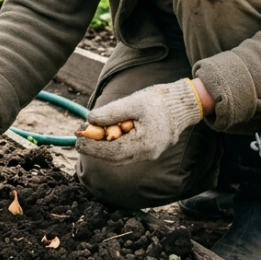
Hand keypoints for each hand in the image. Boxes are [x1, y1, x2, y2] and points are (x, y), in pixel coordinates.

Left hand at [75, 78, 203, 164]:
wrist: (182, 105)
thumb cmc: (159, 101)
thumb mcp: (133, 102)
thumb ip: (112, 112)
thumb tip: (90, 120)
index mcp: (145, 143)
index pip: (113, 151)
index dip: (93, 147)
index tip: (78, 140)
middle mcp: (147, 153)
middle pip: (115, 158)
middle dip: (95, 149)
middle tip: (80, 138)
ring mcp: (149, 154)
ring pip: (120, 157)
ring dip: (103, 148)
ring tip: (90, 135)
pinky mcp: (149, 150)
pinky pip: (127, 152)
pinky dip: (114, 145)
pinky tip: (106, 134)